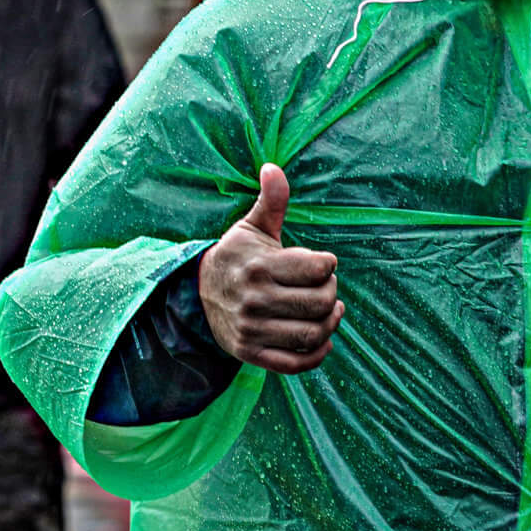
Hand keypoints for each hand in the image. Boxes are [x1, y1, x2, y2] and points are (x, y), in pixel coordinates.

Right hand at [199, 164, 344, 372]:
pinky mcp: (251, 353)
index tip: (322, 263)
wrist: (198, 293)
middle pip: (321, 303)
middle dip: (332, 293)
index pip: (318, 269)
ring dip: (331, 323)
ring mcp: (252, 330)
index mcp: (259, 266)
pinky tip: (322, 339)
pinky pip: (296, 363)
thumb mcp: (251, 226)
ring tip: (329, 311)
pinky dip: (317, 354)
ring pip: (313, 334)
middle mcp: (254, 300)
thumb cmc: (237, 256)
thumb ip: (271, 200)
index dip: (328, 265)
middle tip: (325, 287)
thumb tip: (273, 167)